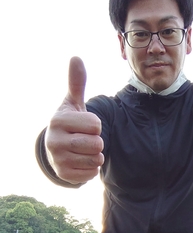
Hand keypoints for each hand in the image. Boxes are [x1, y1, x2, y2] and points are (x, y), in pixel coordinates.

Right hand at [45, 57, 103, 183]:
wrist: (56, 149)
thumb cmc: (70, 123)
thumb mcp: (72, 103)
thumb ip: (77, 84)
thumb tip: (76, 58)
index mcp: (58, 121)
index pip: (96, 125)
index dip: (96, 125)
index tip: (85, 125)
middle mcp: (55, 141)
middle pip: (97, 144)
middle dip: (98, 142)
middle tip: (86, 139)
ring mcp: (58, 160)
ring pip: (96, 160)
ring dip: (96, 155)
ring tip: (83, 150)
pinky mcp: (64, 175)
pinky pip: (92, 173)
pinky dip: (92, 169)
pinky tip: (81, 161)